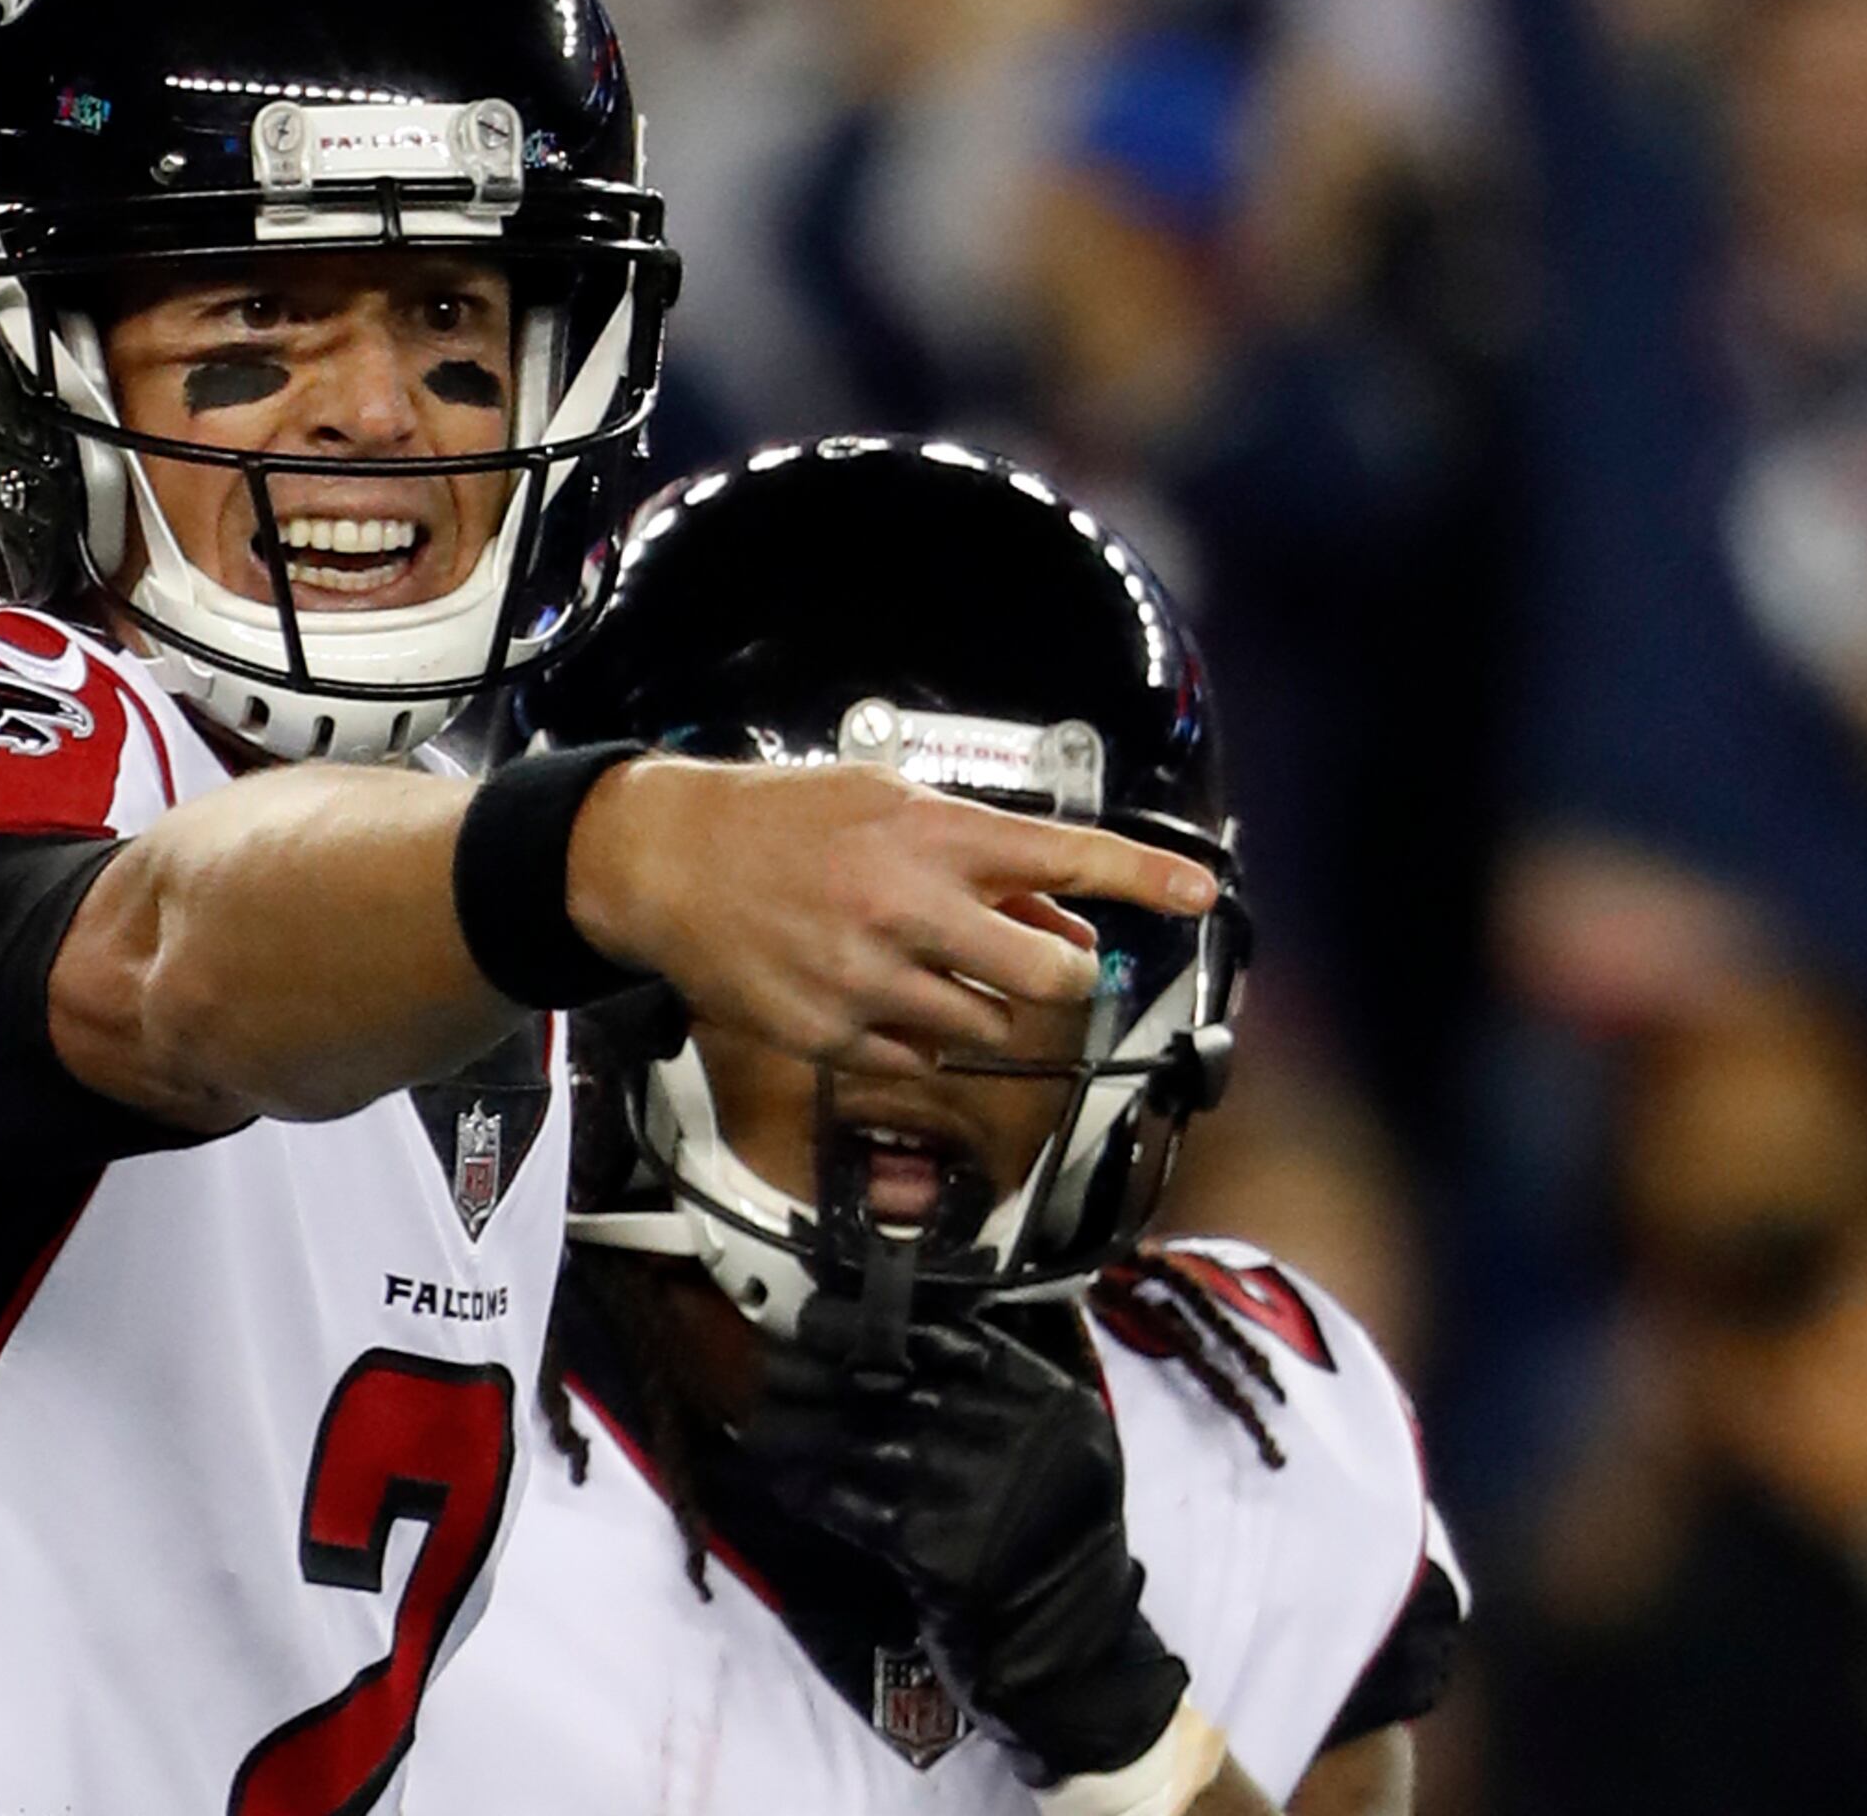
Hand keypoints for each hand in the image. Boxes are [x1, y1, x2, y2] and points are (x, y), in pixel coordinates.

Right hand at [567, 758, 1215, 1078]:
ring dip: (981, 1004)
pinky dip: (919, 1038)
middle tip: (1043, 959)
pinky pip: (921, 1062)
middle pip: (1049, 973)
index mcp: (930, 834)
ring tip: (926, 964)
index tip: (1201, 892)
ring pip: (988, 1026)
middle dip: (1062, 972)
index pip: (1066, 856)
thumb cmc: (779, 822)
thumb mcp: (885, 804)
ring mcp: (871, 980)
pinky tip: (876, 993)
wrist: (664, 861)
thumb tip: (1058, 918)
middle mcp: (909, 907)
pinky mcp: (833, 1036)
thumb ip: (978, 859)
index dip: (1145, 877)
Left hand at [742, 1305, 1189, 1778]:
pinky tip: (782, 1479)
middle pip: (893, 1382)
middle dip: (820, 1371)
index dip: (871, 1321)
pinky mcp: (937, 1551)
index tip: (816, 1316)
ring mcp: (976, 1493)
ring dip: (800, 1429)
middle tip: (768, 1361)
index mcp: (1048, 1399)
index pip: (947, 1335)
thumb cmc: (1052, 1540)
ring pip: (862, 1440)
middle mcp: (1016, 1436)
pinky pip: (853, 1507)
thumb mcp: (1061, 1448)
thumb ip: (999, 1392)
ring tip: (759, 1419)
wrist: (1068, 1648)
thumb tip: (896, 1337)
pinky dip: (812, 1491)